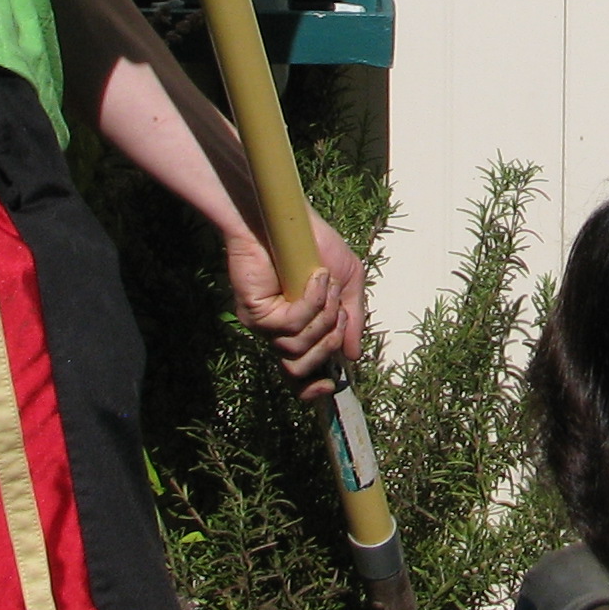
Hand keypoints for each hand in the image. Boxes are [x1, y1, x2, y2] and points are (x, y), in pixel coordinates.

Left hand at [221, 209, 366, 402]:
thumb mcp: (347, 282)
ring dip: (323, 316)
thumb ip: (352, 319)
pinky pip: (292, 325)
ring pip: (299, 347)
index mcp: (297, 329)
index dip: (311, 390)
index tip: (330, 387)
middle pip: (301, 368)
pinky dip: (311, 302)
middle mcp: (277, 333)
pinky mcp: (255, 312)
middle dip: (329, 340)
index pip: (297, 375)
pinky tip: (314, 277)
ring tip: (323, 282)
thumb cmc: (313, 244)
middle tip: (337, 311)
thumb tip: (353, 355)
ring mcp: (264, 324)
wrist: (287, 219)